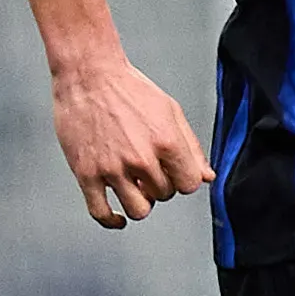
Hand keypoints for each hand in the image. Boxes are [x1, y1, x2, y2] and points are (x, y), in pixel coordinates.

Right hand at [51, 53, 211, 227]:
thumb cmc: (128, 89)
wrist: (88, 75)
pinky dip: (111, 220)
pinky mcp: (87, 173)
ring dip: (140, 202)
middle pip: (164, 195)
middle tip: (148, 170)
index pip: (189, 185)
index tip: (173, 173)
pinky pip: (101, 212)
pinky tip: (117, 217)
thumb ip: (191, 148)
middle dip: (160, 185)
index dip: (183, 180)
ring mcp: (112, 168)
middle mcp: (141, 158)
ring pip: (139, 210)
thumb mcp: (170, 112)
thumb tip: (207, 177)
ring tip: (135, 185)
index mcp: (166, 142)